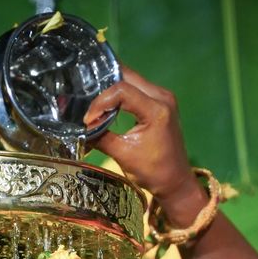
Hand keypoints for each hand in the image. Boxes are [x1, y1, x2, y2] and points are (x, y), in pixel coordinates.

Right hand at [84, 68, 195, 207]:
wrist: (175, 181)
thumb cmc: (153, 172)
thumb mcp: (123, 155)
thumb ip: (101, 137)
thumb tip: (81, 128)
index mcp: (156, 110)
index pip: (122, 91)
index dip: (101, 101)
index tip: (88, 119)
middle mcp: (162, 96)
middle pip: (127, 77)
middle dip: (104, 87)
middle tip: (86, 101)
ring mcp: (163, 96)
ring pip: (131, 79)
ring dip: (112, 88)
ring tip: (95, 104)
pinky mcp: (160, 101)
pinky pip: (137, 88)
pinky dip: (121, 94)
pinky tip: (109, 104)